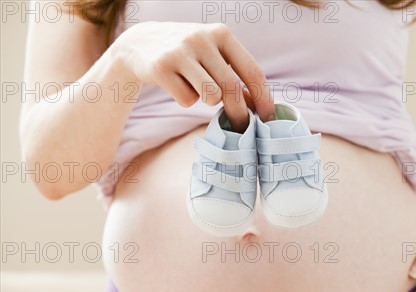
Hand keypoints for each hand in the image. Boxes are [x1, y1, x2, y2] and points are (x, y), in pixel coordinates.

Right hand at [111, 21, 274, 131]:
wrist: (140, 43)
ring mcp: (179, 52)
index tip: (269, 118)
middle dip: (239, 114)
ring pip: (210, 96)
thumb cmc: (189, 53)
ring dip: (208, 101)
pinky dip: (185, 99)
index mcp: (221, 33)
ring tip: (198, 88)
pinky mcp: (160, 67)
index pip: (252, 71)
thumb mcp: (213, 53)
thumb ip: (235, 74)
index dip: (264, 98)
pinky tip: (176, 84)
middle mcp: (201, 38)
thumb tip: (259, 106)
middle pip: (232, 88)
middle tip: (241, 127)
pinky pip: (186, 100)